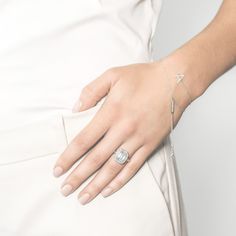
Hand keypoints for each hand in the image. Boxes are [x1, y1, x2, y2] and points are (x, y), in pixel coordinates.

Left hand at [53, 59, 190, 204]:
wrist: (175, 82)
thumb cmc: (144, 77)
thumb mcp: (113, 75)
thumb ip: (91, 91)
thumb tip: (76, 108)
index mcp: (111, 112)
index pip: (84, 140)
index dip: (69, 157)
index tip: (58, 169)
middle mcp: (123, 129)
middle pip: (96, 159)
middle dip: (78, 176)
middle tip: (65, 190)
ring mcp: (138, 139)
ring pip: (114, 167)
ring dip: (97, 184)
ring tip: (84, 197)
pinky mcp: (151, 144)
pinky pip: (134, 167)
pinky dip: (121, 180)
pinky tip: (109, 190)